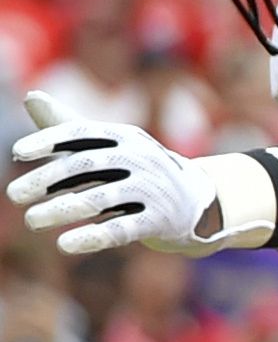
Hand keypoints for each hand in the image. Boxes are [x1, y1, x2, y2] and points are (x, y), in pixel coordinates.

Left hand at [8, 98, 272, 256]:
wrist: (196, 200)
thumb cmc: (138, 170)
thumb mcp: (109, 145)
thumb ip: (68, 125)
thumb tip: (31, 97)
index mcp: (124, 136)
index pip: (81, 134)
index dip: (49, 142)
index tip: (18, 154)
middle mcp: (140, 159)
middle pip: (86, 166)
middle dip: (46, 180)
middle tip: (13, 195)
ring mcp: (153, 190)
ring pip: (101, 199)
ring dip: (62, 210)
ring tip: (31, 221)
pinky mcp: (161, 221)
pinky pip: (122, 229)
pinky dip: (93, 237)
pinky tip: (65, 244)